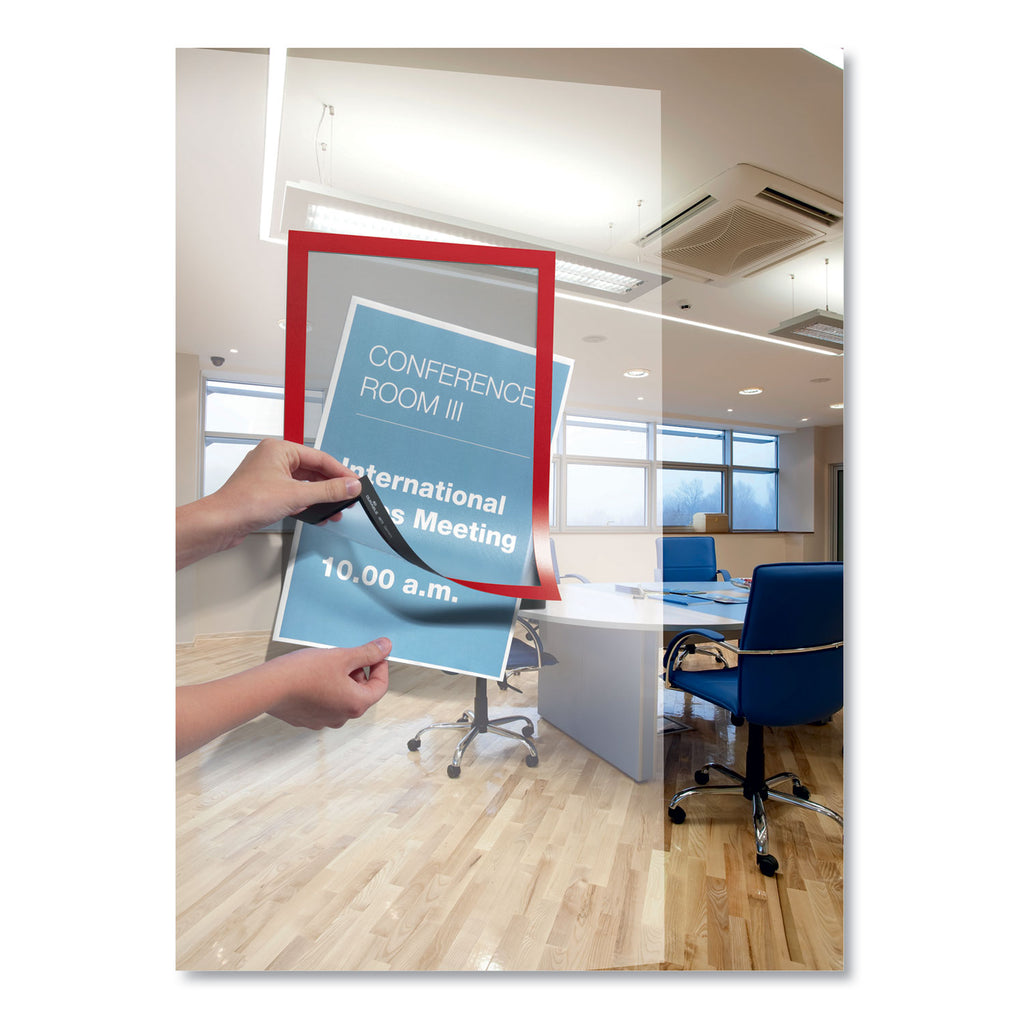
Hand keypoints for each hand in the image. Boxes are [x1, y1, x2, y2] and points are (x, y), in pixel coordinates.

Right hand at [176, 637, 391, 757]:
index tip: (374, 653)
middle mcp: (342, 717)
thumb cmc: (304, 673)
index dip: (379, 666)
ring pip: (341, 698)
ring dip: (341, 681)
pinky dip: (324, 689)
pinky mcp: (306, 719)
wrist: (268, 687)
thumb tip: (386, 647)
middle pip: (360, 693)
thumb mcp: (342, 656)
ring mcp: (323, 721)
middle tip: (346, 656)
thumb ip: (367, 653)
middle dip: (358, 673)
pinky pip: (323, 703)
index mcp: (356, 704)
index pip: (380, 686)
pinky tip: (311, 676)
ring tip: (326, 665)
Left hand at [177, 439, 361, 568]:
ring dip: (320, 497)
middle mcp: (273, 459)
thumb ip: (328, 491)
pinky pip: (294, 493)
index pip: (319, 458)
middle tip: (348, 497)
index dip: (340, 472)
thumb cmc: (245, 502)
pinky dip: (307, 502)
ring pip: (303, 483)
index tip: (355, 483)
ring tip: (335, 509)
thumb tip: (350, 486)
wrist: (221, 522)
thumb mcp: (296, 495)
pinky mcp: (266, 492)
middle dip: (331, 487)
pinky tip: (317, 513)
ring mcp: (269, 476)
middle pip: (312, 470)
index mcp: (279, 449)